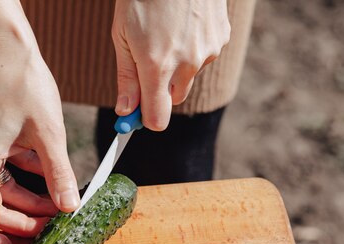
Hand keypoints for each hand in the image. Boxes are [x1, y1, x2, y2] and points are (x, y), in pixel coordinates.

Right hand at [0, 0, 79, 243]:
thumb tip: (71, 208)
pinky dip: (29, 183)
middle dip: (20, 223)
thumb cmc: (25, 86)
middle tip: (51, 233)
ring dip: (29, 204)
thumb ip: (59, 174)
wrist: (9, 51)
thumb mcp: (49, 134)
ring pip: (1, 192)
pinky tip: (54, 186)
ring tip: (60, 211)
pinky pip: (7, 174)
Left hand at [112, 0, 229, 129]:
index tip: (138, 115)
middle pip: (174, 99)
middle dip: (161, 89)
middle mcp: (186, 63)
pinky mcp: (220, 39)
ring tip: (168, 31)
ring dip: (179, 65)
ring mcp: (207, 51)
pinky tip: (185, 24)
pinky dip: (194, 47)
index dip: (147, 119)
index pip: (158, 118)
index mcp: (156, 65)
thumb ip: (127, 77)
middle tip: (149, 64)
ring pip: (189, 75)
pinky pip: (204, 57)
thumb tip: (125, 111)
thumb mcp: (123, 35)